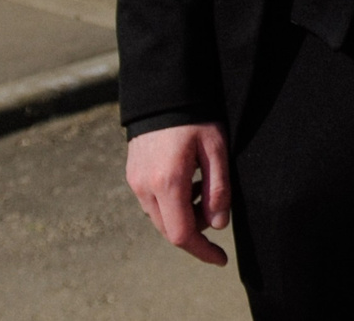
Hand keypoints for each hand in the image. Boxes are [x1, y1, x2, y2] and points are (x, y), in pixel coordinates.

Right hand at [126, 122, 232, 266]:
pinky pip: (153, 202)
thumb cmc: (196, 118)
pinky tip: (190, 181)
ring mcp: (135, 182)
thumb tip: (219, 225)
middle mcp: (145, 187)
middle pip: (169, 230)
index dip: (202, 251)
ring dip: (185, 215)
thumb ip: (219, 189)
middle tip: (218, 213)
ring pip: (160, 217)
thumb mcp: (217, 150)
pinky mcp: (133, 175)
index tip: (221, 259)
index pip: (182, 234)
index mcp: (168, 182)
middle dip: (196, 231)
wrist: (164, 93)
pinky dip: (173, 203)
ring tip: (206, 188)